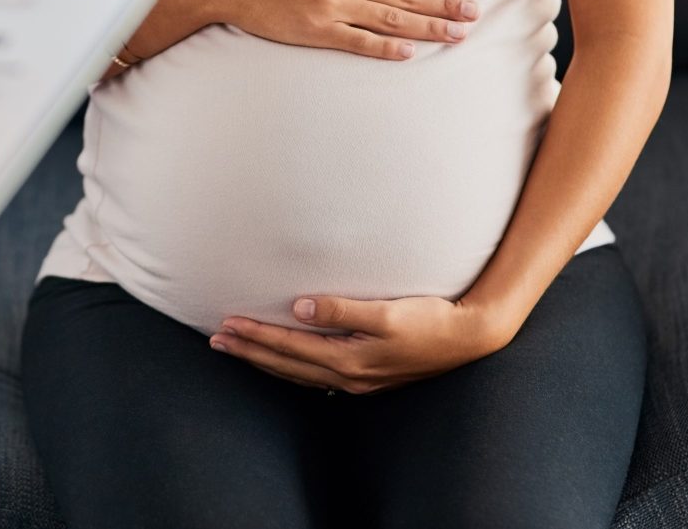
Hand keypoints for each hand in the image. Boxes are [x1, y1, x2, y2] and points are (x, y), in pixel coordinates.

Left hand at [208, 294, 512, 393]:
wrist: (470, 337)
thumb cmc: (430, 319)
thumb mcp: (387, 312)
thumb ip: (342, 309)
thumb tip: (299, 306)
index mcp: (349, 359)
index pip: (289, 348)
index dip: (256, 335)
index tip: (227, 324)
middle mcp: (349, 375)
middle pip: (286, 365)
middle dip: (250, 351)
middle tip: (217, 340)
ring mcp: (358, 379)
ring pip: (298, 373)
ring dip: (265, 361)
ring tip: (238, 348)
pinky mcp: (367, 375)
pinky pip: (315, 375)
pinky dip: (291, 367)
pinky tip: (283, 361)